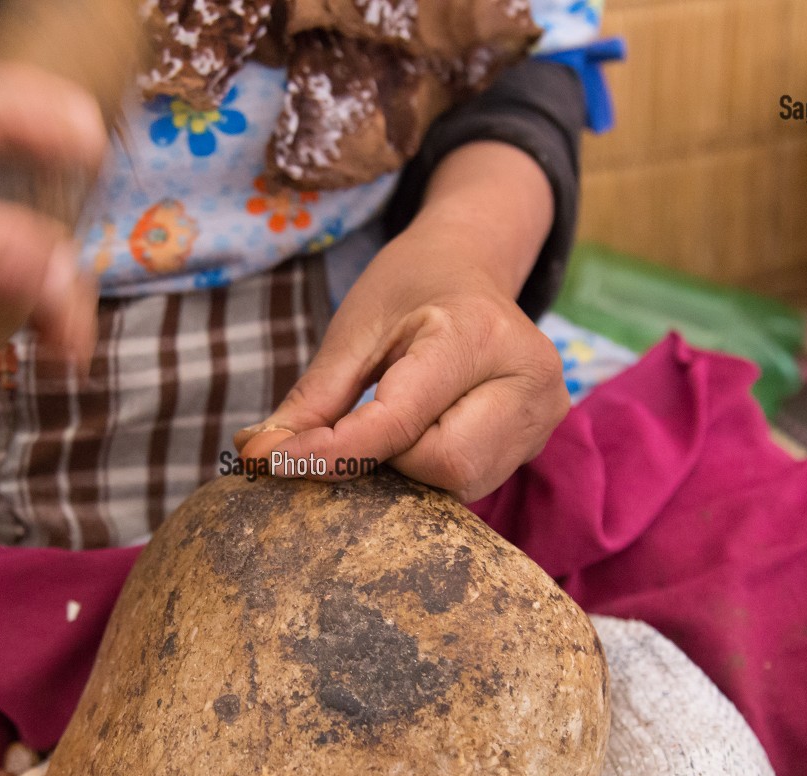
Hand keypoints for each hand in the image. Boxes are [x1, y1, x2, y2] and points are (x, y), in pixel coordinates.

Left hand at [234, 144, 568, 501]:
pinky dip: (435, 469)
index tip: (277, 462)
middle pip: (441, 466)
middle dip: (386, 459)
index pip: (397, 422)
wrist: (472, 261)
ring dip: (411, 468)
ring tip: (397, 422)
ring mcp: (545, 410)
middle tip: (358, 427)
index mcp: (476, 335)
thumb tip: (261, 457)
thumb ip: (313, 399)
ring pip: (461, 483)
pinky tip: (426, 430)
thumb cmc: (411, 286)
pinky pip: (477, 480)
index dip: (334, 452)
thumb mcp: (354, 329)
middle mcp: (528, 376)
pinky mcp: (544, 434)